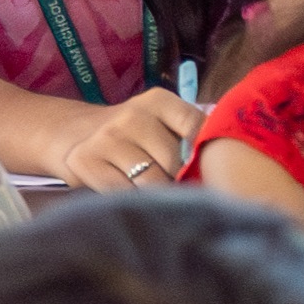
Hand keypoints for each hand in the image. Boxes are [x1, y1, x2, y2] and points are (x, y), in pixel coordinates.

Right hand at [45, 89, 202, 190]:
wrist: (76, 135)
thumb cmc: (137, 137)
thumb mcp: (165, 125)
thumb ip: (192, 138)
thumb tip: (227, 166)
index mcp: (159, 102)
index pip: (195, 125)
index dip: (206, 152)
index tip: (212, 170)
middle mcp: (132, 115)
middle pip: (174, 160)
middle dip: (181, 180)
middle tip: (181, 189)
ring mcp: (106, 138)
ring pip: (151, 181)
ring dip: (159, 196)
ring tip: (159, 196)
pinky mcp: (84, 161)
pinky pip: (124, 193)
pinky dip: (134, 202)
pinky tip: (133, 198)